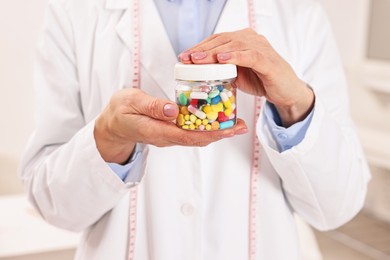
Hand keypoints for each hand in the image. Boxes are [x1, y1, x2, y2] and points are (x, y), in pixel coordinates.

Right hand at [94, 88, 247, 163]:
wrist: (113, 125)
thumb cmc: (120, 112)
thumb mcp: (131, 102)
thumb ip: (151, 106)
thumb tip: (173, 110)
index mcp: (157, 131)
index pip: (188, 135)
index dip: (210, 133)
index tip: (228, 129)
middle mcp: (167, 137)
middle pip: (198, 139)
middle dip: (221, 134)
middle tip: (241, 126)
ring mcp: (170, 136)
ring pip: (197, 136)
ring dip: (217, 131)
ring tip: (236, 123)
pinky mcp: (171, 131)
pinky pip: (192, 131)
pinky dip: (207, 127)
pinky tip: (217, 119)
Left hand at [179, 28, 314, 126]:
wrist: (286, 92)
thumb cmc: (262, 80)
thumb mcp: (237, 74)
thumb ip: (222, 69)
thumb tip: (199, 71)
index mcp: (243, 40)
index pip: (217, 39)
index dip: (199, 46)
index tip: (183, 56)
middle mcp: (251, 40)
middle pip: (222, 40)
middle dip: (202, 49)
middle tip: (186, 58)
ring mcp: (261, 48)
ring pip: (233, 45)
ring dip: (214, 52)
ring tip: (198, 59)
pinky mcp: (268, 61)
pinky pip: (250, 55)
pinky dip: (235, 56)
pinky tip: (222, 59)